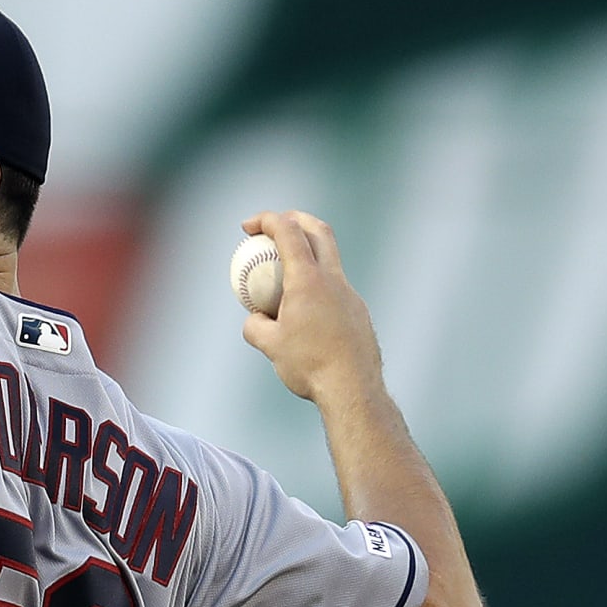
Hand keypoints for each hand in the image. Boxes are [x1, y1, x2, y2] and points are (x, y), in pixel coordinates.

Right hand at [239, 210, 384, 404]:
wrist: (353, 389)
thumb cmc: (308, 366)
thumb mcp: (269, 345)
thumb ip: (255, 325)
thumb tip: (254, 317)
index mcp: (308, 281)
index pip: (288, 233)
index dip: (266, 220)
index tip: (248, 227)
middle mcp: (333, 280)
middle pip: (318, 230)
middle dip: (294, 218)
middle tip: (274, 226)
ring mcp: (350, 294)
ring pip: (329, 258)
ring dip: (306, 253)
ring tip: (284, 274)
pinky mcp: (358, 311)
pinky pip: (334, 287)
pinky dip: (315, 284)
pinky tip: (304, 311)